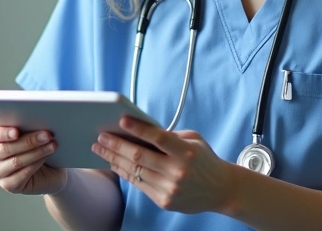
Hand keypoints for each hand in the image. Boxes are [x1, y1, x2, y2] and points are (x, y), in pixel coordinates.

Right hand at [0, 126, 65, 194]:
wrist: (50, 169)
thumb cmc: (39, 146)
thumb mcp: (33, 133)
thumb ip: (28, 127)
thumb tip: (37, 121)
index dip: (4, 133)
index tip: (17, 131)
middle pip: (6, 149)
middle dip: (29, 141)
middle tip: (47, 135)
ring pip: (16, 162)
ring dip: (37, 152)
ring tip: (52, 145)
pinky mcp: (7, 184)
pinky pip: (21, 175)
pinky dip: (35, 165)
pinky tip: (45, 158)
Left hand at [91, 116, 235, 213]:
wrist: (221, 190)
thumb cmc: (204, 160)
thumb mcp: (194, 140)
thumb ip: (170, 135)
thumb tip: (140, 130)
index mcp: (186, 152)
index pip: (158, 137)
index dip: (138, 128)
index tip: (121, 120)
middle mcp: (177, 171)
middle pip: (139, 156)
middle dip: (116, 145)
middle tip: (101, 136)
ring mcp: (169, 188)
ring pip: (135, 171)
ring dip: (114, 158)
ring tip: (100, 149)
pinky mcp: (164, 201)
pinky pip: (139, 184)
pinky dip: (124, 172)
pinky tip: (114, 163)